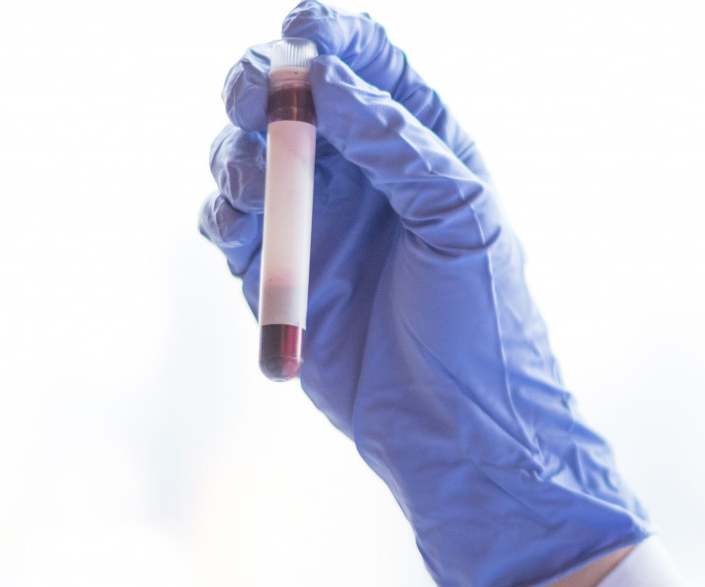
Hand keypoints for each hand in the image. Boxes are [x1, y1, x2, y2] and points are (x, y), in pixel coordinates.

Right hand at [199, 1, 649, 586]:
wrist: (456, 429)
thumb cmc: (481, 323)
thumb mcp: (461, 218)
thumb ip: (397, 143)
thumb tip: (325, 77)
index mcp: (418, 145)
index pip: (366, 62)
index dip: (330, 32)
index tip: (302, 27)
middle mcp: (361, 174)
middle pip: (291, 96)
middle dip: (263, 83)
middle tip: (254, 98)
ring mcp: (315, 223)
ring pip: (247, 153)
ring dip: (238, 152)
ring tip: (257, 183)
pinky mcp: (276, 273)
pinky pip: (228, 222)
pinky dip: (223, 212)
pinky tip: (239, 225)